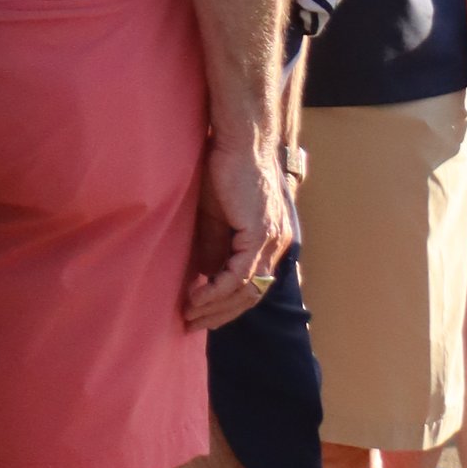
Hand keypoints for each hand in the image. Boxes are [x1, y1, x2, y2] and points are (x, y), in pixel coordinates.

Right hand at [184, 126, 290, 329]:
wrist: (242, 143)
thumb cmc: (228, 171)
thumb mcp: (218, 217)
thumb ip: (216, 246)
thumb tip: (206, 275)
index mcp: (272, 241)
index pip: (254, 285)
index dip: (228, 305)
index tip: (202, 314)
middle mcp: (278, 245)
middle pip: (252, 295)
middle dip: (220, 314)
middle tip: (193, 324)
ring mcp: (272, 241)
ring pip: (246, 290)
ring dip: (215, 307)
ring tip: (189, 314)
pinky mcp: (260, 234)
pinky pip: (238, 275)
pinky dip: (216, 291)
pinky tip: (196, 298)